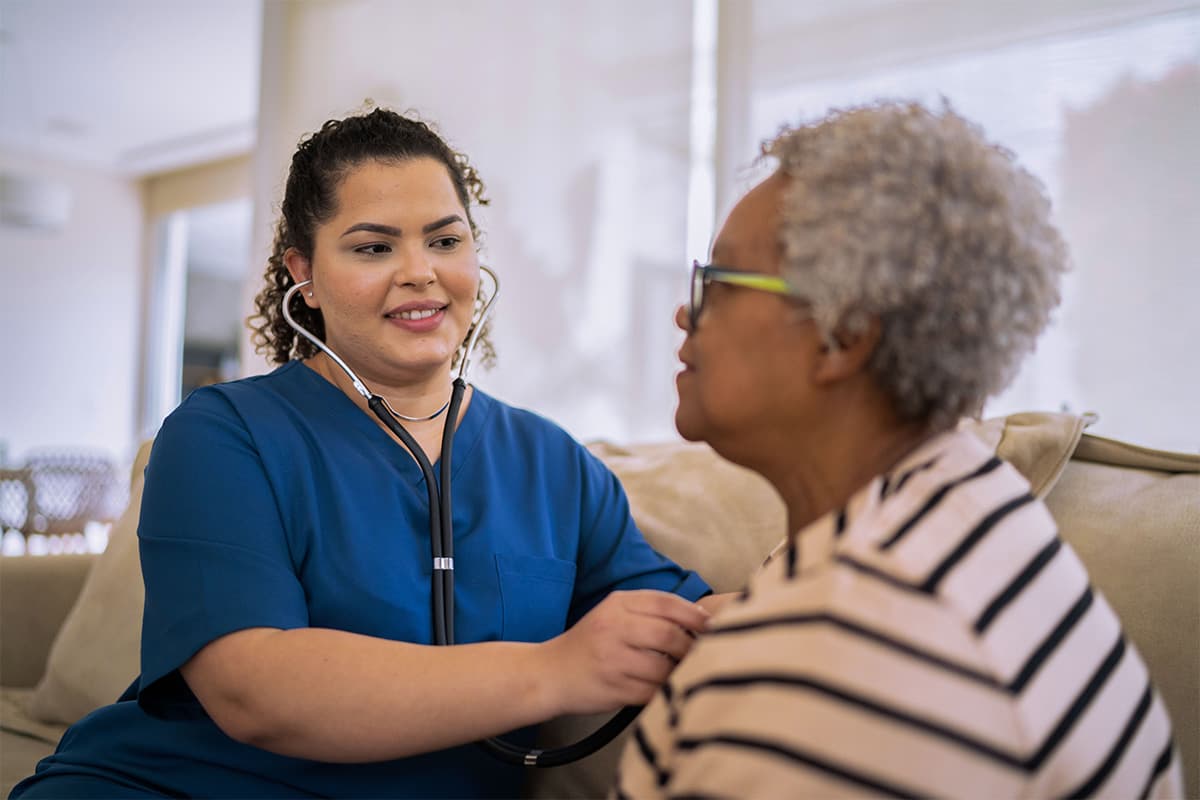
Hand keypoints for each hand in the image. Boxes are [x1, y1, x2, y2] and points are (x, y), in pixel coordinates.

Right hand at [540, 590, 709, 714]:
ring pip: (664, 667)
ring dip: (681, 672)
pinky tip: (668, 688)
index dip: (694, 614)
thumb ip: (650, 611)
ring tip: (685, 671)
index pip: (665, 602)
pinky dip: (666, 691)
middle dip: (692, 646)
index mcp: (617, 604)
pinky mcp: (613, 688)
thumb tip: (700, 618)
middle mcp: (613, 628)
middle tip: (703, 653)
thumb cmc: (591, 643)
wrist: (551, 673)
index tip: (712, 625)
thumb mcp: (613, 614)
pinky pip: (652, 692)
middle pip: (669, 635)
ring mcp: (612, 659)